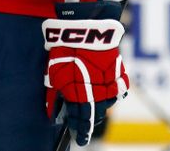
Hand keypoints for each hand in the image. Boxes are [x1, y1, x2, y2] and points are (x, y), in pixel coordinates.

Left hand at [43, 15, 128, 146]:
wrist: (85, 31)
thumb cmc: (65, 51)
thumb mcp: (53, 74)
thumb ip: (52, 96)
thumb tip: (49, 112)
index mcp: (79, 98)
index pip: (80, 121)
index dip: (80, 131)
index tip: (79, 138)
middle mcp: (97, 96)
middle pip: (95, 116)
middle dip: (90, 121)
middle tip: (85, 124)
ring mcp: (111, 86)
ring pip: (107, 105)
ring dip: (100, 106)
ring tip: (93, 104)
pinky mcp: (120, 75)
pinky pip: (119, 91)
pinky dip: (113, 93)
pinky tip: (107, 91)